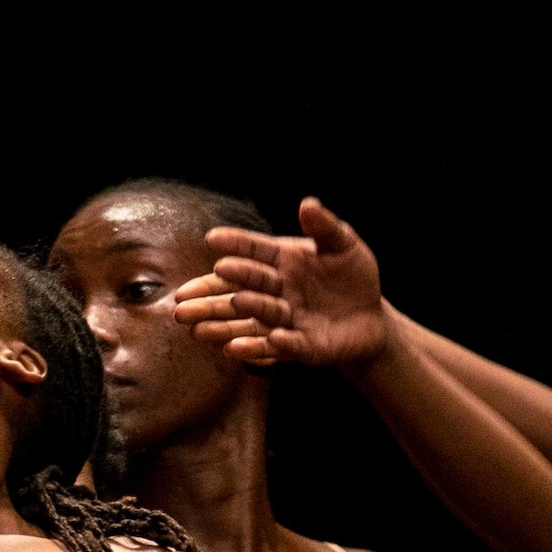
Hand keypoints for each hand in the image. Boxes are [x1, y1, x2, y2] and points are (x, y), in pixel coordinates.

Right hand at [175, 197, 398, 372]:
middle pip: (238, 293)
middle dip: (210, 298)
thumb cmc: (354, 277)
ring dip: (223, 326)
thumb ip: (325, 227)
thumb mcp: (344, 246)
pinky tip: (234, 348)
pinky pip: (278, 348)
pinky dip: (257, 347)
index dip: (236, 245)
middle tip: (180, 300)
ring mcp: (285, 322)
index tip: (211, 238)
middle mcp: (277, 292)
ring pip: (248, 323)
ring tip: (196, 329)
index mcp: (283, 263)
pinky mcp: (300, 348)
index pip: (255, 252)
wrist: (371, 318)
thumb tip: (307, 203)